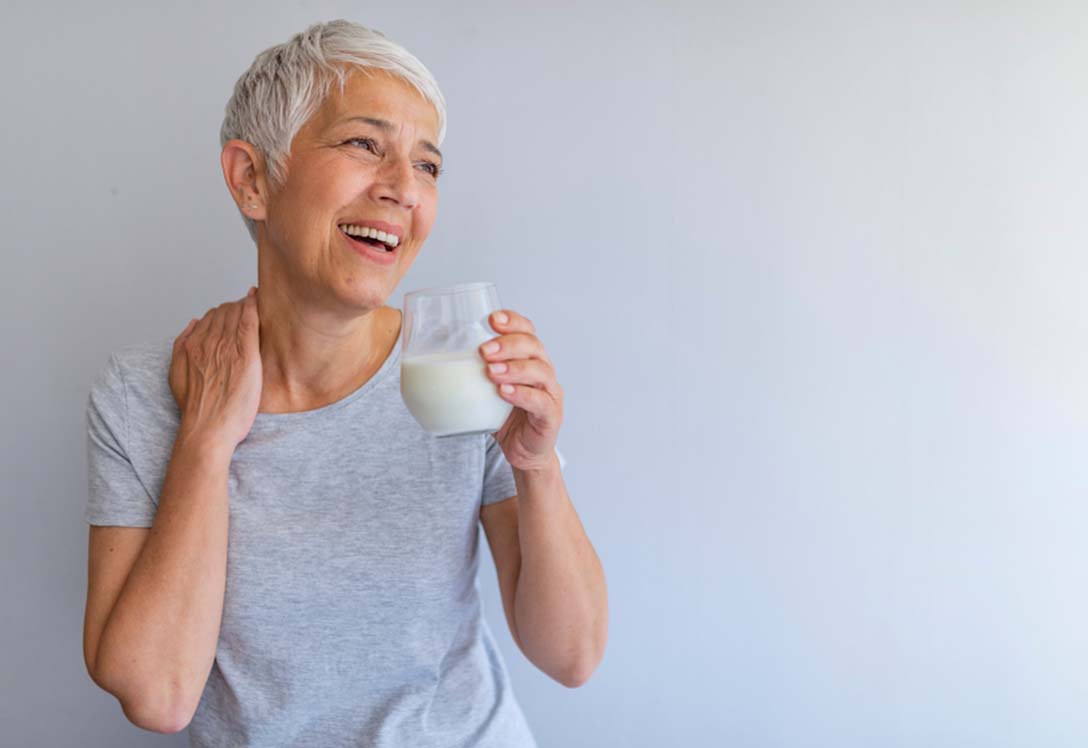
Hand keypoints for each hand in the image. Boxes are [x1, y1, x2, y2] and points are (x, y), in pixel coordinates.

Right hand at [169, 287, 262, 452]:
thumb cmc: (196, 409)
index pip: (210, 317)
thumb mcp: (175, 373)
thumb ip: (181, 346)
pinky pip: (249, 321)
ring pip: (236, 313)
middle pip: (224, 312)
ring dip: (245, 305)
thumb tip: (191, 324)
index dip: (224, 313)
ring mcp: (227, 347)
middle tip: (248, 308)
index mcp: (192, 345)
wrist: (207, 429)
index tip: (234, 313)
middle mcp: (208, 342)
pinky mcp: (246, 355)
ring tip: (255, 302)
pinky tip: (258, 298)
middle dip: (236, 307)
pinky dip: (253, 306)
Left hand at [479, 310, 562, 471]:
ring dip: (514, 368)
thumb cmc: (503, 415)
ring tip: (491, 372)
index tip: (492, 319)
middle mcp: (543, 371)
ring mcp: (550, 393)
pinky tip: (504, 392)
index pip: (526, 330)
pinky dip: (522, 394)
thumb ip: (468, 370)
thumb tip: (430, 349)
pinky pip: (540, 401)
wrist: (522, 451)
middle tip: (485, 351)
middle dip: (508, 344)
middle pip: (533, 346)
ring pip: (539, 371)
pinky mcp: (550, 415)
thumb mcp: (483, 388)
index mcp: (528, 358)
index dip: (513, 321)